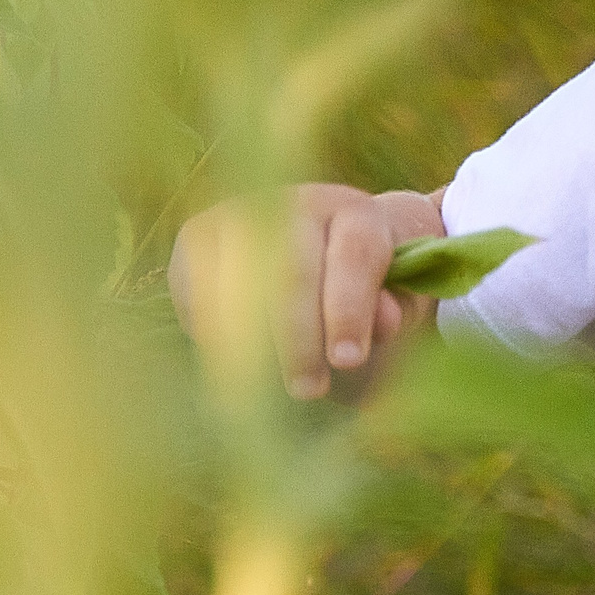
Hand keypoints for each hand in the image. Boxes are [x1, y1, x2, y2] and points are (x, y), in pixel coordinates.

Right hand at [169, 183, 446, 399]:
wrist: (323, 252)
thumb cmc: (370, 289)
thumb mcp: (397, 300)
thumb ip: (395, 310)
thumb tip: (384, 322)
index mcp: (357, 213)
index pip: (353, 258)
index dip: (347, 312)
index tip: (347, 361)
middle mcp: (299, 203)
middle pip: (292, 272)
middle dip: (299, 340)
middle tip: (309, 390)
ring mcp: (244, 213)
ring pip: (239, 281)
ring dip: (251, 342)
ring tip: (266, 388)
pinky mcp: (200, 234)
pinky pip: (197, 289)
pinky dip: (213, 330)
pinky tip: (238, 360)